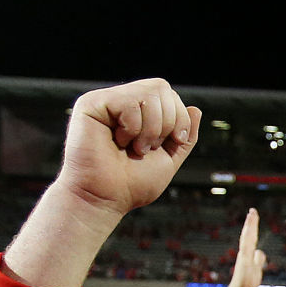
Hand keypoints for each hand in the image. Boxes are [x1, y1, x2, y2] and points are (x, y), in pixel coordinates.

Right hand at [58, 78, 202, 218]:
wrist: (104, 199)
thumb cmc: (131, 184)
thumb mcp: (169, 158)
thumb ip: (185, 136)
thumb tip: (195, 108)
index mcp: (138, 112)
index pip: (169, 94)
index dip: (179, 117)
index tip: (172, 142)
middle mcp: (121, 102)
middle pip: (161, 87)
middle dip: (167, 122)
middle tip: (149, 147)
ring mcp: (105, 101)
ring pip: (148, 94)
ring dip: (151, 128)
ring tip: (135, 147)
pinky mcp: (90, 104)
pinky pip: (128, 101)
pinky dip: (133, 127)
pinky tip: (118, 142)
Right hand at [226, 208, 266, 286]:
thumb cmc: (247, 282)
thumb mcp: (256, 268)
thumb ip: (258, 259)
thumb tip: (260, 251)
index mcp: (248, 253)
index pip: (251, 237)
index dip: (253, 227)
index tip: (254, 216)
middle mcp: (245, 252)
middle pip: (249, 234)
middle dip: (251, 222)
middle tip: (253, 210)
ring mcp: (244, 255)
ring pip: (247, 238)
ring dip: (249, 226)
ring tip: (251, 215)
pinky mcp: (244, 260)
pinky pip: (246, 246)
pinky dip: (247, 237)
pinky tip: (250, 229)